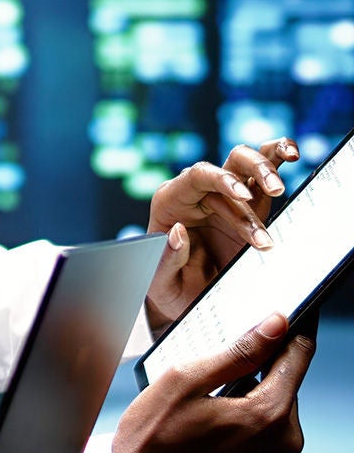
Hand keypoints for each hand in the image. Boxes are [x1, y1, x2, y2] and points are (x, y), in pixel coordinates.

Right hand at [112, 312, 314, 452]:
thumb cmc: (151, 440)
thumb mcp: (185, 380)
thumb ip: (237, 352)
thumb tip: (275, 325)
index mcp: (269, 416)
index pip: (298, 356)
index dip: (291, 328)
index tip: (286, 311)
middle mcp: (284, 442)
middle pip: (285, 381)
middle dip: (258, 363)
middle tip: (214, 361)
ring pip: (273, 404)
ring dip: (248, 389)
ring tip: (202, 396)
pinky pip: (264, 428)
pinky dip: (244, 413)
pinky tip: (207, 417)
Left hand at [145, 138, 297, 334]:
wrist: (191, 298)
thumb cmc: (171, 287)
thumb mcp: (161, 283)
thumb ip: (166, 261)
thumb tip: (178, 232)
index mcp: (171, 202)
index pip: (194, 178)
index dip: (220, 180)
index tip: (243, 196)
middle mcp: (197, 193)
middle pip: (226, 165)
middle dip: (252, 172)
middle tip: (275, 191)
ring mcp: (224, 196)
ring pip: (245, 163)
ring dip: (267, 168)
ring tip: (281, 188)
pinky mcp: (249, 204)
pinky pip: (261, 174)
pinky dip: (276, 158)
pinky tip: (291, 154)